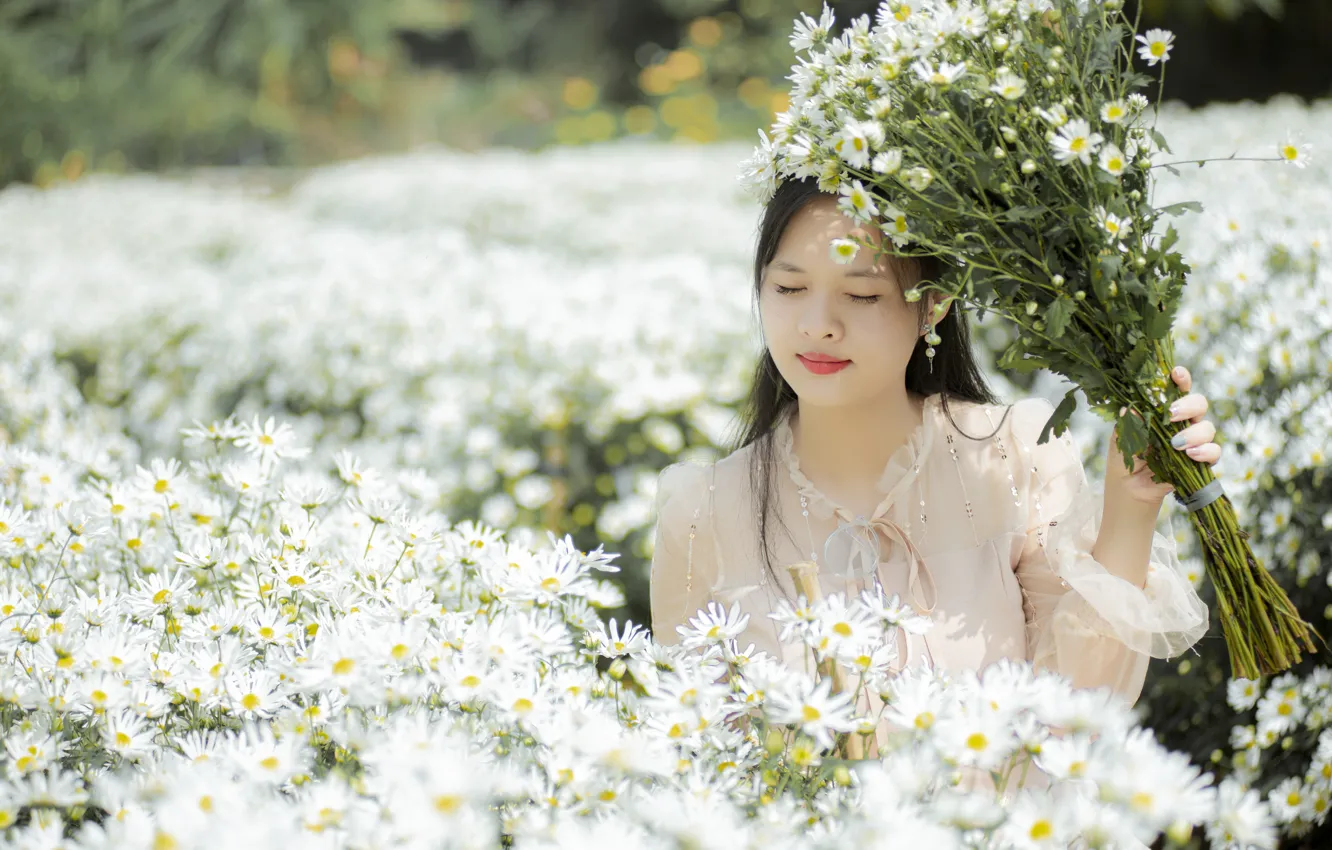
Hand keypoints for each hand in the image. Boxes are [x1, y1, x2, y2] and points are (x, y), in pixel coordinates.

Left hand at [1105, 365, 1221, 508]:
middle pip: (1199, 403)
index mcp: (1163, 410)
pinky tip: (1191, 455)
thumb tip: (1129, 408)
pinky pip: (1215, 451)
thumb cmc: (1125, 456)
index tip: (1176, 373)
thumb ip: (1127, 424)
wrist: (1130, 487)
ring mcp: (1193, 440)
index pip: (1177, 389)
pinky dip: (1206, 452)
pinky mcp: (1200, 460)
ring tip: (1175, 443)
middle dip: (1188, 405)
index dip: (1181, 378)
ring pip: (1208, 427)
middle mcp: (1182, 421)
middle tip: (1170, 415)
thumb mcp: (1121, 438)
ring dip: (1194, 433)